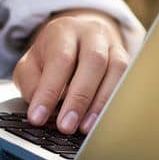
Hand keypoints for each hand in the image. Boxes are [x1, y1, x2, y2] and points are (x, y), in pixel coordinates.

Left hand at [12, 10, 130, 135]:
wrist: (78, 36)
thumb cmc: (52, 54)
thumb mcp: (30, 63)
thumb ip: (31, 84)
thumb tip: (42, 110)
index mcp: (63, 30)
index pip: (59, 59)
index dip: (49, 91)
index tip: (38, 118)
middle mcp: (92, 33)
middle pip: (94, 61)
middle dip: (79, 98)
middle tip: (66, 126)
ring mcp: (113, 46)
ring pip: (116, 70)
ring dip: (101, 103)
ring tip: (85, 128)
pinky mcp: (127, 61)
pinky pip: (128, 81)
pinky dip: (115, 103)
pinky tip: (104, 121)